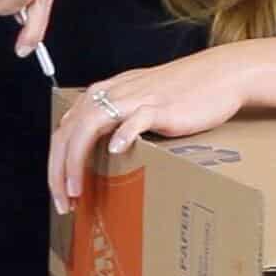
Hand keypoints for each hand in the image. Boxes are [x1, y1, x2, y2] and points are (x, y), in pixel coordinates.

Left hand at [48, 45, 247, 212]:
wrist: (220, 74)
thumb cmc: (180, 92)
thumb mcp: (136, 101)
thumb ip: (113, 119)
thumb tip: (95, 148)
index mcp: (103, 94)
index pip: (65, 129)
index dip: (55, 163)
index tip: (60, 192)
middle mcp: (112, 94)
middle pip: (69, 131)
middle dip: (59, 169)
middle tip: (62, 201)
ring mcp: (135, 99)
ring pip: (90, 125)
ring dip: (77, 160)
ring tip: (76, 189)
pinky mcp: (161, 106)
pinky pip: (136, 119)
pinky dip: (122, 135)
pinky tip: (115, 152)